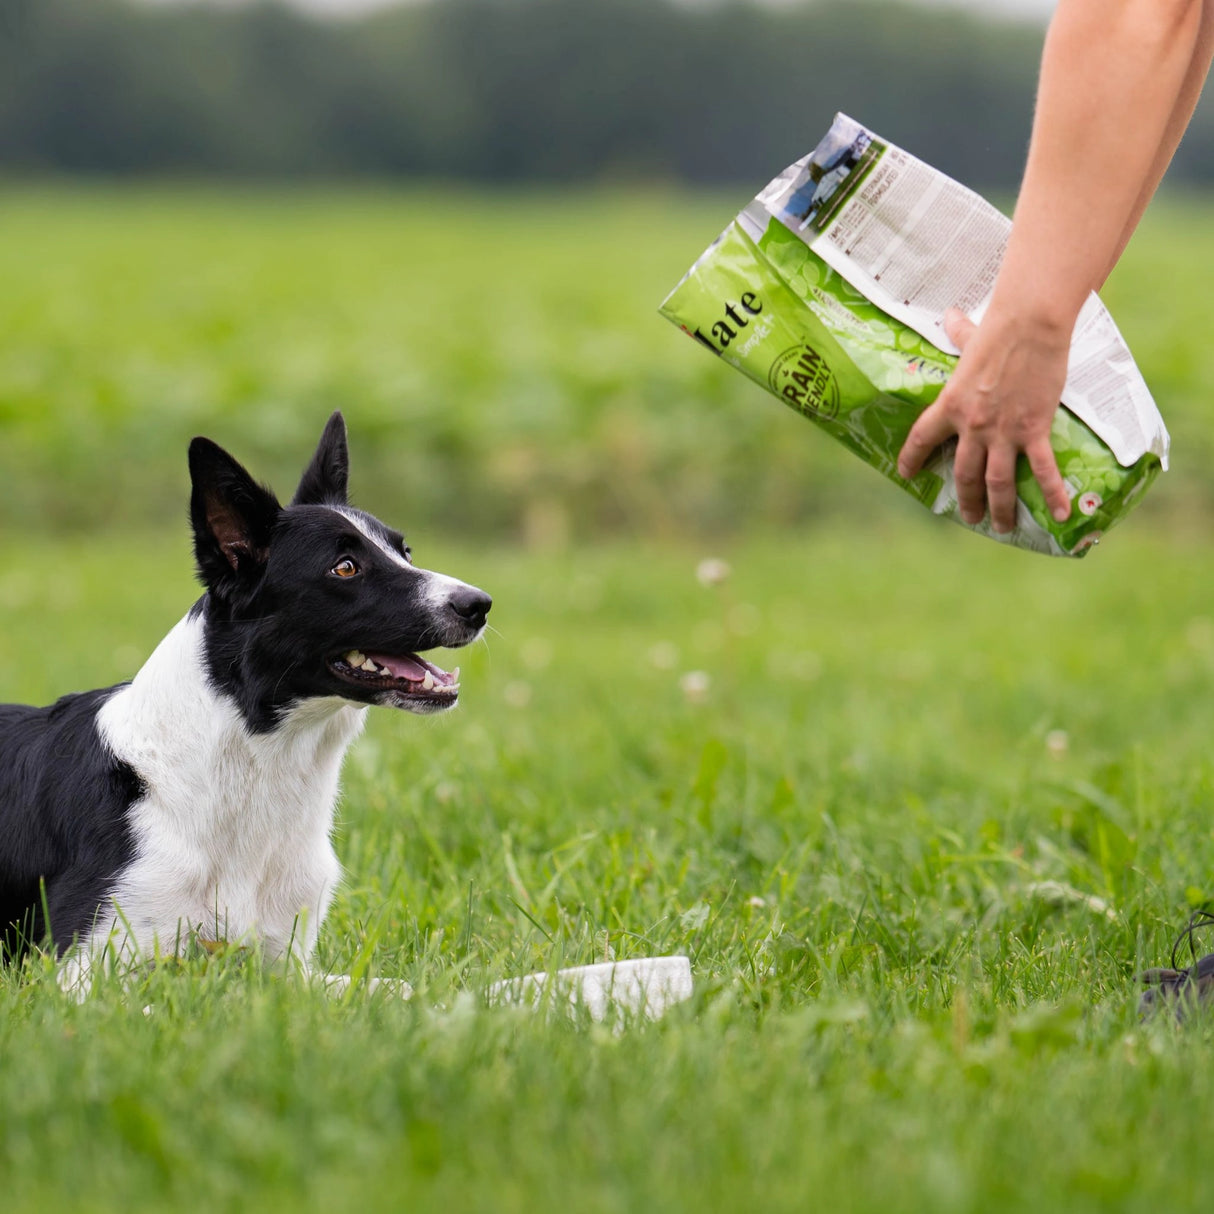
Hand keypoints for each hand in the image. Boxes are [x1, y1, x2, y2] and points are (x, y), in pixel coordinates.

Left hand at [896, 307, 1073, 533]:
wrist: (1029, 325)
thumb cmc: (999, 328)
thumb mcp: (971, 338)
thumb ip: (959, 334)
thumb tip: (951, 316)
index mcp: (950, 405)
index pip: (921, 438)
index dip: (912, 459)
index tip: (906, 474)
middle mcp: (973, 426)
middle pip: (964, 473)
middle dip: (966, 499)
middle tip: (968, 517)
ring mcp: (1003, 431)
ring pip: (997, 481)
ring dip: (1000, 507)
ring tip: (1001, 526)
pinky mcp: (1034, 430)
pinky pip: (1043, 470)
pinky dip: (1051, 494)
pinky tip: (1058, 515)